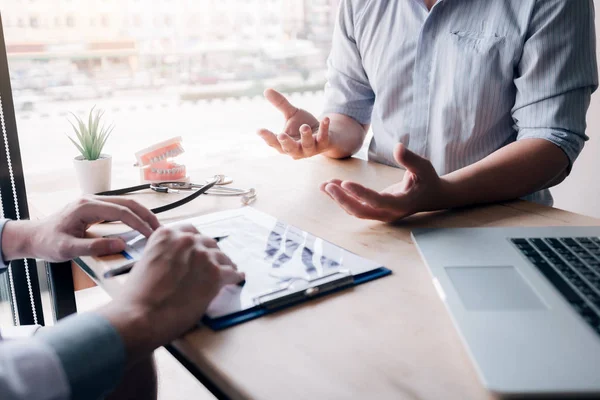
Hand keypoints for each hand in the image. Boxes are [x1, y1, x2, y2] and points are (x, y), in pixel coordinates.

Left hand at [3, 196, 160, 261]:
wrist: (33, 237)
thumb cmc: (47, 243)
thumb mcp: (68, 249)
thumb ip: (94, 247)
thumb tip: (121, 244)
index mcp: (86, 206)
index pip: (121, 211)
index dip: (139, 222)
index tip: (151, 235)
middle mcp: (91, 200)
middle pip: (127, 202)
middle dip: (146, 215)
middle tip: (160, 230)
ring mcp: (93, 202)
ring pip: (125, 203)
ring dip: (142, 214)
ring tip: (154, 228)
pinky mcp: (95, 208)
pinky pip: (119, 209)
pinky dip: (133, 216)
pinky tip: (140, 225)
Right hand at [100, 224, 244, 361]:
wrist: (140, 315)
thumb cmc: (137, 296)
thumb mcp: (146, 263)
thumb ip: (163, 255)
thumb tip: (175, 263)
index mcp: (166, 235)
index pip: (189, 232)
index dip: (196, 243)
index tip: (199, 249)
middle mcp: (186, 240)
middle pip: (208, 243)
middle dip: (210, 254)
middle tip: (212, 264)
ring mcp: (202, 256)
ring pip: (222, 257)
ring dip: (223, 264)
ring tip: (227, 271)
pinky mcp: (215, 274)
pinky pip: (232, 273)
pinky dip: (235, 277)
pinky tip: (237, 279)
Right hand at [258, 88, 331, 158]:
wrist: (325, 135)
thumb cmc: (303, 127)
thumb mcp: (292, 114)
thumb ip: (280, 104)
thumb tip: (266, 90)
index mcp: (285, 144)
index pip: (274, 142)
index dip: (267, 137)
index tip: (259, 130)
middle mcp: (297, 150)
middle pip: (289, 149)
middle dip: (285, 142)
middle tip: (281, 135)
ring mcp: (311, 149)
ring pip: (307, 145)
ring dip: (305, 136)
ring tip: (304, 127)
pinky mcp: (323, 144)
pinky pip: (323, 137)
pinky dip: (324, 128)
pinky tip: (325, 118)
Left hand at [321, 143, 445, 221]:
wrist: (431, 196)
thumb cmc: (428, 179)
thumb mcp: (424, 167)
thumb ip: (410, 159)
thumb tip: (397, 147)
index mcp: (401, 204)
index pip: (377, 201)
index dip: (360, 194)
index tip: (345, 183)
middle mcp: (388, 213)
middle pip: (361, 211)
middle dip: (342, 199)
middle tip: (328, 186)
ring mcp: (381, 214)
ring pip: (355, 210)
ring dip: (338, 199)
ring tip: (323, 185)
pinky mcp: (374, 210)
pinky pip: (355, 206)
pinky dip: (342, 197)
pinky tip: (329, 186)